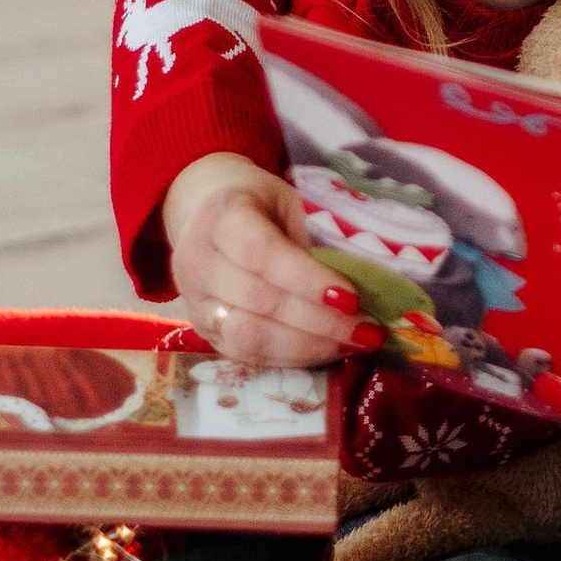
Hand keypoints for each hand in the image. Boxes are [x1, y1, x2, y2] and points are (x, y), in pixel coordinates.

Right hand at [161, 153, 377, 368]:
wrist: (212, 218)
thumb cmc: (263, 207)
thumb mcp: (290, 203)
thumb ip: (315, 239)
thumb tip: (363, 285)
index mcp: (220, 216)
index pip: (261, 254)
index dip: (307, 280)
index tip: (351, 298)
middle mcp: (197, 262)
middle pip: (258, 301)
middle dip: (318, 321)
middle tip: (366, 330)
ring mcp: (195, 302)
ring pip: (249, 337)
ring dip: (307, 346)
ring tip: (352, 344)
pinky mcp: (204, 334)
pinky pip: (248, 356)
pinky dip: (292, 357)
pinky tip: (327, 351)